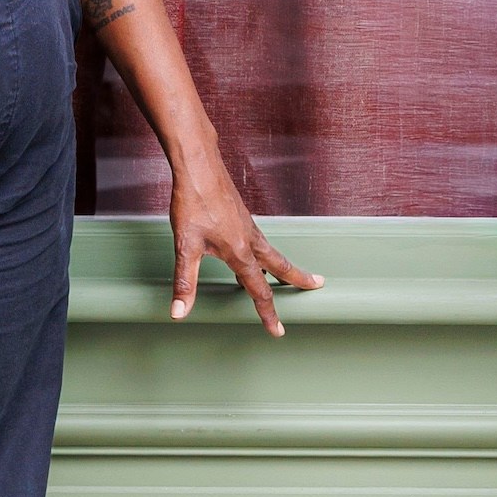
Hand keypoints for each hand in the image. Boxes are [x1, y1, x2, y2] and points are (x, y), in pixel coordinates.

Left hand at [168, 150, 322, 335]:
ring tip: (290, 276)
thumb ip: (185, 281)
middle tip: (317, 285)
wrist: (199, 166)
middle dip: (297, 279)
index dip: (268, 313)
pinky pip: (260, 240)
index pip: (258, 290)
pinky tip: (255, 253)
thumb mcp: (185, 246)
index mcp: (239, 251)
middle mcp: (249, 239)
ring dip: (283, 266)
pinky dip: (266, 252)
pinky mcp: (241, 215)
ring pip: (271, 251)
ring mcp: (247, 225)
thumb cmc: (192, 201)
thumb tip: (180, 311)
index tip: (278, 331)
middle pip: (280, 265)